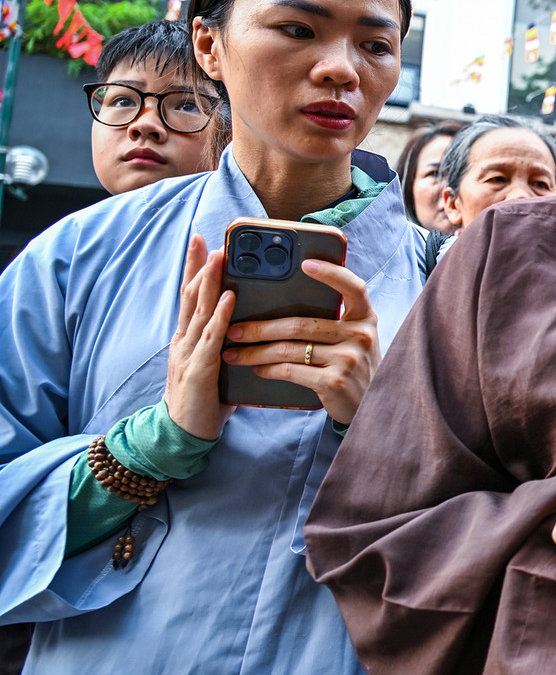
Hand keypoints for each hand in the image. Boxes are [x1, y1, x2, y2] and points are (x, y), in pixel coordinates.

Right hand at [165, 235, 235, 441]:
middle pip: (191, 297)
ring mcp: (188, 354)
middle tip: (205, 239)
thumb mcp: (216, 364)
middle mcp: (185, 341)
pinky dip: (221, 316)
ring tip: (219, 257)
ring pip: (199, 312)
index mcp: (190, 339)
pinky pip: (211, 338)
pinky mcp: (198, 371)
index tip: (201, 244)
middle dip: (198, 266)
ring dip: (209, 283)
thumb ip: (227, 343)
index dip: (195, 270)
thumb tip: (252, 324)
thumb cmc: (206, 400)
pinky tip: (230, 298)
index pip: (192, 298)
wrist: (184, 436)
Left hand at [222, 260, 380, 425]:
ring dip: (255, 352)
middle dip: (260, 327)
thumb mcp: (353, 338)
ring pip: (289, 349)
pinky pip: (290, 370)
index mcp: (365, 317)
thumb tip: (282, 302)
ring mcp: (349, 358)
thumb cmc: (352, 365)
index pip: (353, 287)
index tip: (305, 263)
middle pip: (300, 323)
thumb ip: (333, 320)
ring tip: (233, 352)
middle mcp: (361, 335)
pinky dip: (268, 369)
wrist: (370, 406)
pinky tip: (255, 368)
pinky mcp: (335, 381)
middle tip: (234, 330)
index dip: (331, 273)